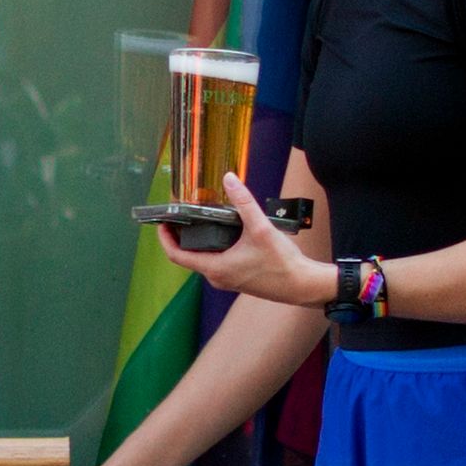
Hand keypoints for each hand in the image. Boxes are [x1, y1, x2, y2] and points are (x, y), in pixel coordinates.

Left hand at [167, 197, 341, 316]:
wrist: (302, 285)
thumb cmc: (281, 263)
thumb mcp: (260, 228)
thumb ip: (244, 202)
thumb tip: (229, 179)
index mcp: (215, 268)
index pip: (176, 255)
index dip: (165, 238)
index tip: (162, 222)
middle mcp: (217, 277)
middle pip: (188, 256)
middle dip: (180, 236)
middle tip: (180, 214)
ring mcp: (227, 280)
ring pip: (203, 259)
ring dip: (197, 241)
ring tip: (198, 218)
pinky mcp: (237, 278)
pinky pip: (216, 262)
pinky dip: (212, 247)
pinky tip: (222, 231)